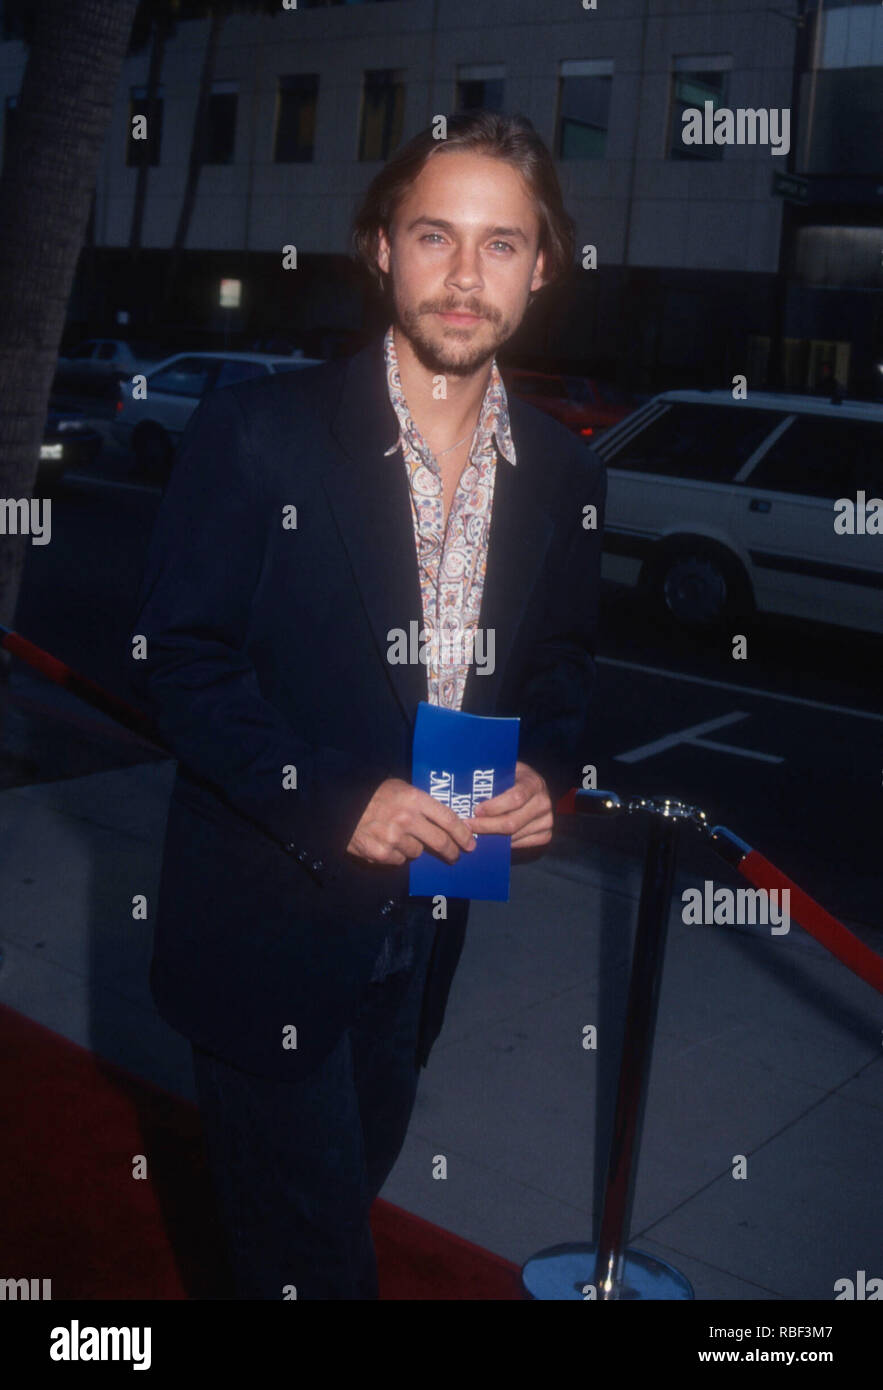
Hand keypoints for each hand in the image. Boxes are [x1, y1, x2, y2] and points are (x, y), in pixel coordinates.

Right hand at [346, 777, 477, 866]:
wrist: (342, 806)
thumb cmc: (373, 794)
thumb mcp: (400, 788)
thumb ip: (422, 802)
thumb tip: (446, 820)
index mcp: (414, 799)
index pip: (448, 819)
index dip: (462, 834)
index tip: (470, 843)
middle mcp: (406, 819)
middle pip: (440, 841)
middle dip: (451, 851)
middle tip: (455, 855)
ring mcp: (394, 838)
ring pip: (418, 852)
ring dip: (415, 848)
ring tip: (403, 837)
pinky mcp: (381, 853)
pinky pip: (400, 860)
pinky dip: (397, 854)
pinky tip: (388, 843)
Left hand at [467, 760, 552, 848]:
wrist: (533, 787)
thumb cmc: (514, 778)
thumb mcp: (506, 771)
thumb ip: (493, 779)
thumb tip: (466, 791)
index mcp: (534, 783)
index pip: (515, 798)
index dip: (494, 807)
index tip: (476, 810)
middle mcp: (544, 803)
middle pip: (512, 822)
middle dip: (486, 826)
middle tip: (468, 825)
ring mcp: (547, 820)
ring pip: (514, 836)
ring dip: (492, 836)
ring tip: (475, 832)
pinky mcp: (546, 834)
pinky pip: (522, 844)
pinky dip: (504, 843)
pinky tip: (492, 837)